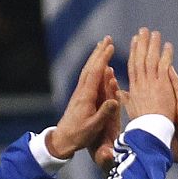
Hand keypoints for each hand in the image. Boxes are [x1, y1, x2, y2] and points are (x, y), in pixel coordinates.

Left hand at [47, 36, 119, 160]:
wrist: (63, 140)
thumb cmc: (79, 135)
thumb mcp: (94, 127)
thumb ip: (104, 113)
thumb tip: (115, 100)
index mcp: (86, 96)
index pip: (95, 73)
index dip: (103, 59)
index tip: (110, 47)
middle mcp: (82, 91)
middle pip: (90, 66)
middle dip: (99, 52)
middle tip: (107, 38)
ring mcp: (80, 93)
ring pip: (87, 70)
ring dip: (95, 57)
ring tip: (102, 46)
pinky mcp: (80, 96)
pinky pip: (87, 77)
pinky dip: (93, 67)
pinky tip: (96, 64)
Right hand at [120, 27, 175, 122]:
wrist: (151, 132)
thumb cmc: (143, 126)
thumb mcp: (132, 111)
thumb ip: (127, 99)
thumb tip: (121, 92)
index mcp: (133, 89)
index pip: (133, 66)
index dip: (133, 52)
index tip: (134, 41)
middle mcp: (141, 84)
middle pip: (140, 59)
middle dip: (141, 43)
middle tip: (143, 30)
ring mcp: (151, 83)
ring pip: (150, 59)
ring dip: (153, 45)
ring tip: (155, 33)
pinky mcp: (162, 85)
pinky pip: (163, 65)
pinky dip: (166, 55)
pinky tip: (168, 45)